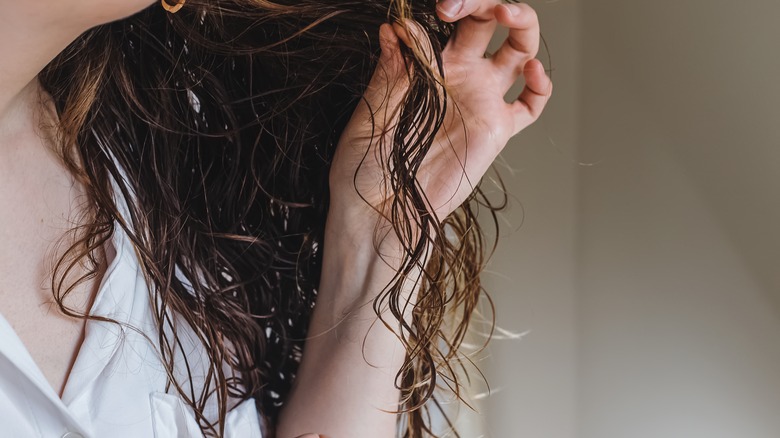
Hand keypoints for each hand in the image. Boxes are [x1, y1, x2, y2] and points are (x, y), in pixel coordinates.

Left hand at [329, 0, 551, 231]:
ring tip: (508, 13)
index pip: (450, 19)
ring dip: (521, 22)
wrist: (379, 211)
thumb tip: (397, 26)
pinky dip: (540, 85)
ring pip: (518, 49)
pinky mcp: (496, 130)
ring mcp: (480, 100)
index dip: (454, 4)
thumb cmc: (364, 164)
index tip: (439, 6)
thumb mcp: (372, 109)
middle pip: (487, 21)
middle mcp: (457, 76)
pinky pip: (530, 105)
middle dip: (485, 2)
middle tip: (464, 4)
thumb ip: (392, 70)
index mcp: (424, 64)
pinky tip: (532, 71)